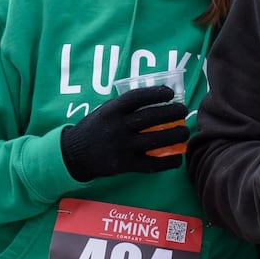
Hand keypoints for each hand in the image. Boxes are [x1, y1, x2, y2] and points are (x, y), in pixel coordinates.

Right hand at [60, 85, 189, 181]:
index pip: (137, 97)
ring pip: (156, 140)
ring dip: (175, 135)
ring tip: (184, 132)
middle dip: (172, 112)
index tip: (170, 93)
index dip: (156, 93)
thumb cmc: (96, 128)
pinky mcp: (125, 165)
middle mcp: (117, 127)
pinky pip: (152, 164)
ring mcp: (122, 147)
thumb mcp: (105, 111)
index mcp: (112, 111)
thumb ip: (125, 106)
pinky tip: (178, 157)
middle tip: (183, 110)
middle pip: (151, 117)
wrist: (75, 155)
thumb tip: (156, 98)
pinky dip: (168, 161)